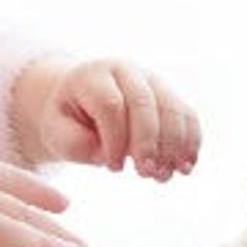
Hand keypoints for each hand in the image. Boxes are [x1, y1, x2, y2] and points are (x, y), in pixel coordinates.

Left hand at [33, 58, 202, 180]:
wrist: (81, 101)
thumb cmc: (67, 120)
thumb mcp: (56, 131)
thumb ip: (76, 143)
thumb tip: (108, 155)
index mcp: (91, 75)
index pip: (110, 104)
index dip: (115, 138)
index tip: (113, 168)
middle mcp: (124, 70)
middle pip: (144, 103)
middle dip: (148, 142)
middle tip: (144, 174)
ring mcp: (151, 79)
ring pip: (171, 107)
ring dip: (173, 146)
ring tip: (165, 176)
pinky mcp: (169, 94)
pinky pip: (187, 115)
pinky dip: (190, 142)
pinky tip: (186, 167)